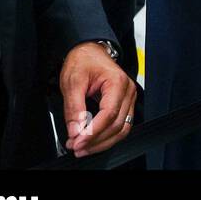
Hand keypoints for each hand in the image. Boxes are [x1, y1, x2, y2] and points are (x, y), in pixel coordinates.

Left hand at [60, 41, 136, 156]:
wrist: (90, 51)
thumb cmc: (83, 61)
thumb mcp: (72, 82)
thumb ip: (74, 108)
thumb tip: (75, 131)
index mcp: (117, 82)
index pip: (109, 114)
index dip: (93, 131)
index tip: (77, 141)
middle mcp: (128, 91)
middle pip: (117, 125)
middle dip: (96, 140)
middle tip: (76, 147)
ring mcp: (128, 98)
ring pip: (122, 129)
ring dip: (103, 142)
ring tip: (83, 148)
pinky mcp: (124, 104)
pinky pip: (121, 125)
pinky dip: (107, 136)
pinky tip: (93, 141)